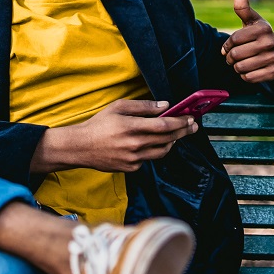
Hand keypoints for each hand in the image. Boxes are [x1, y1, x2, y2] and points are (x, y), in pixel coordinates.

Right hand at [32, 99, 196, 172]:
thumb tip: (165, 105)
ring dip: (172, 142)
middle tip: (192, 126)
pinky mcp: (131, 168)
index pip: (164, 126)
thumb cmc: (99, 124)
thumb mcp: (118, 107)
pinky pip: (149, 158)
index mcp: (132, 127)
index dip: (180, 122)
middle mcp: (135, 145)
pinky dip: (154, 150)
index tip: (190, 118)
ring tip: (177, 134)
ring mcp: (133, 159)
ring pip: (162, 152)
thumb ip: (143, 106)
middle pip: (168, 139)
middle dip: (183, 131)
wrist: (80, 147)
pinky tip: (152, 143)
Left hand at [221, 0, 273, 83]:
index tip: (228, 46)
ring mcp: (273, 59)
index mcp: (263, 28)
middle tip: (232, 57)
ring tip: (241, 62)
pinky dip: (245, 75)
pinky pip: (248, 78)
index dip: (227, 45)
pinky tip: (250, 69)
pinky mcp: (273, 73)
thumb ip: (243, 7)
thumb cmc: (259, 35)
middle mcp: (269, 43)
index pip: (234, 40)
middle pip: (235, 55)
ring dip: (236, 67)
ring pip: (240, 68)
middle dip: (230, 58)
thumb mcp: (252, 20)